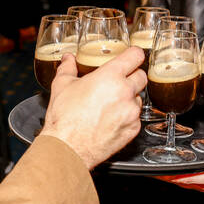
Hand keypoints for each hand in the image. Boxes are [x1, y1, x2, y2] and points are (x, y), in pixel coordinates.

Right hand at [40, 48, 145, 169]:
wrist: (68, 148)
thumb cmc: (65, 119)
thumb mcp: (62, 86)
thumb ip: (68, 68)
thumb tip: (68, 59)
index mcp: (110, 76)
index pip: (136, 55)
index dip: (134, 54)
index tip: (132, 56)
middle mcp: (125, 92)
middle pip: (141, 76)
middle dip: (132, 76)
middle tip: (118, 81)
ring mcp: (131, 111)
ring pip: (139, 97)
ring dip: (129, 98)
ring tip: (111, 103)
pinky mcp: (134, 128)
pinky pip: (136, 117)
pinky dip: (128, 116)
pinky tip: (112, 119)